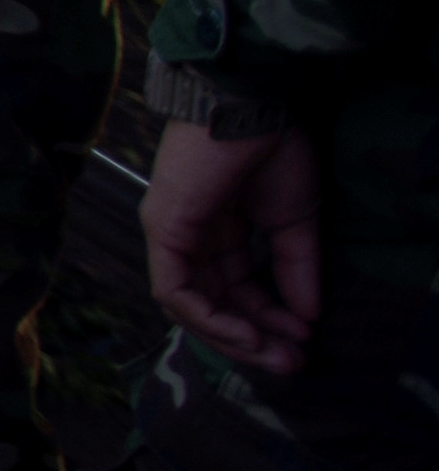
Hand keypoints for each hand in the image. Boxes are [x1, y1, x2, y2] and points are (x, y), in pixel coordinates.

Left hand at [141, 115, 323, 373]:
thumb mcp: (296, 219)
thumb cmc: (272, 149)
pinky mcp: (162, 228)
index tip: (303, 339)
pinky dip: (208, 316)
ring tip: (273, 353)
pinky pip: (174, 289)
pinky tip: (245, 332)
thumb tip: (308, 316)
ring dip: (231, 335)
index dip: (267, 318)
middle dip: (251, 337)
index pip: (234, 288)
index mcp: (216, 228)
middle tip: (290, 364)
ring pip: (188, 304)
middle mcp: (187, 234)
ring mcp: (169, 231)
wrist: (256, 106)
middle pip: (210, 302)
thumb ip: (297, 268)